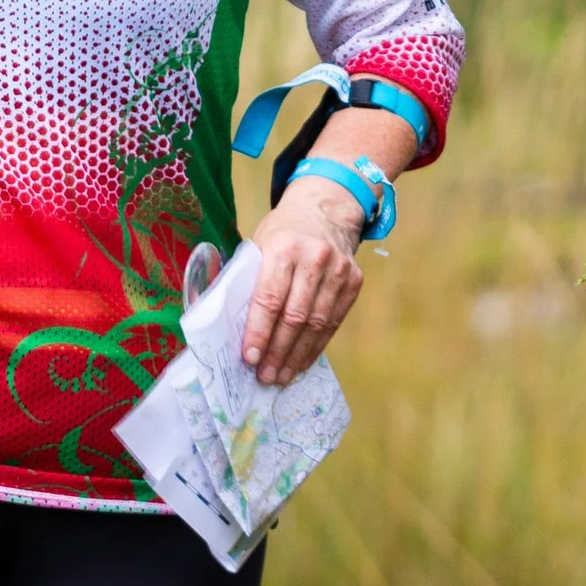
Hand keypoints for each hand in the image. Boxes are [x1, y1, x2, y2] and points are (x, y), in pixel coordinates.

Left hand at [242, 179, 366, 387]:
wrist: (325, 210)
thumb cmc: (283, 233)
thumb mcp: (260, 244)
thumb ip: (249, 279)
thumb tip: (232, 326)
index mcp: (284, 247)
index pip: (270, 298)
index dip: (259, 331)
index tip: (250, 358)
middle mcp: (315, 258)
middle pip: (295, 316)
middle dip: (277, 351)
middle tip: (265, 376)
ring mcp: (338, 271)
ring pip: (317, 324)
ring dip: (297, 355)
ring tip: (281, 376)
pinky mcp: (354, 281)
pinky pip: (334, 322)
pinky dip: (316, 345)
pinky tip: (302, 361)